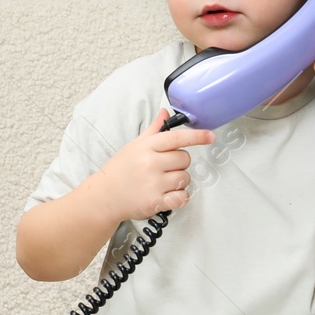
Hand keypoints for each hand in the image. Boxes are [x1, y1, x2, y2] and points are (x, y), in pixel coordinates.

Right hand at [94, 107, 214, 219]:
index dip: (197, 136)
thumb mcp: (134, 146)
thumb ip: (154, 130)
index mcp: (146, 147)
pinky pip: (182, 197)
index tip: (210, 136)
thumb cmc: (120, 170)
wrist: (104, 196)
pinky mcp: (156, 201)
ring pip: (185, 178)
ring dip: (179, 181)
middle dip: (179, 164)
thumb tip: (165, 113)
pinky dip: (179, 197)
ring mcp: (153, 183)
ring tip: (162, 182)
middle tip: (164, 168)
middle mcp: (150, 163)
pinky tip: (168, 194)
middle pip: (185, 159)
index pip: (177, 138)